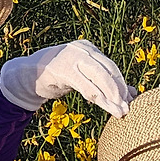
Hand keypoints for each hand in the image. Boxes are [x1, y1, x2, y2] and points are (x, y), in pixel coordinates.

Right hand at [0, 39, 136, 116]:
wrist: (28, 74)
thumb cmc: (59, 76)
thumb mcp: (83, 76)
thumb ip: (103, 82)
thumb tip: (132, 94)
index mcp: (89, 49)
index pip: (111, 67)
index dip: (122, 85)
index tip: (130, 101)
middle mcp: (82, 50)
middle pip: (108, 71)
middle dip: (119, 91)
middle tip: (126, 109)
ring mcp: (71, 57)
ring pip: (98, 78)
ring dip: (110, 97)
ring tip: (118, 111)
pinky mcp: (61, 69)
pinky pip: (83, 84)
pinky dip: (94, 95)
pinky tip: (100, 104)